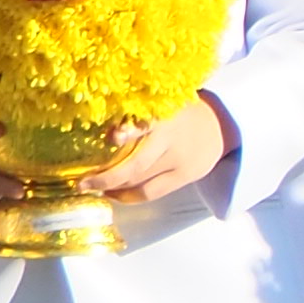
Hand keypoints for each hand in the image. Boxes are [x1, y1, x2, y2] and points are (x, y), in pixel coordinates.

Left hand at [93, 96, 232, 206]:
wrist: (222, 125)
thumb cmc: (178, 113)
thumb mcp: (160, 105)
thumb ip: (135, 119)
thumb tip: (105, 135)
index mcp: (162, 116)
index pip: (143, 125)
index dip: (127, 132)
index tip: (111, 137)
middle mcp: (171, 140)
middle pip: (135, 165)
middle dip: (105, 178)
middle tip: (81, 183)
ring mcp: (180, 161)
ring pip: (140, 182)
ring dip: (113, 188)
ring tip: (93, 188)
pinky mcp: (187, 176)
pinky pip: (152, 193)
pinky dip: (129, 196)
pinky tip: (114, 194)